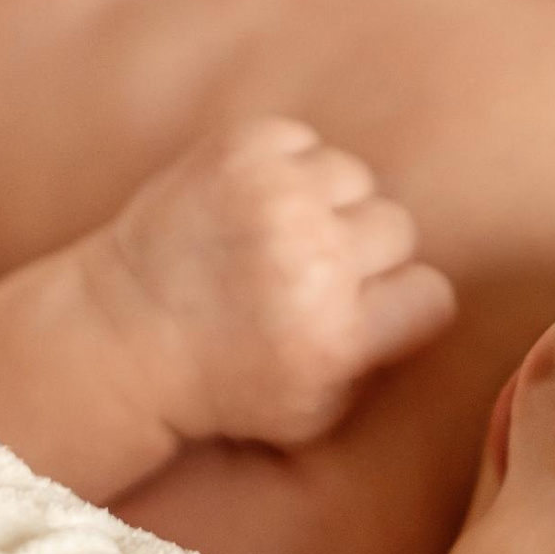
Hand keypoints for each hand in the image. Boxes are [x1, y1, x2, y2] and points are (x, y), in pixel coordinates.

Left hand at [94, 117, 456, 448]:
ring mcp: (275, 198)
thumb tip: (420, 305)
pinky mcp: (240, 150)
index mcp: (335, 336)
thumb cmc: (224, 381)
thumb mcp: (314, 414)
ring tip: (279, 234)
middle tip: (312, 273)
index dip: (399, 303)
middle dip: (362, 251)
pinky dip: (286, 165)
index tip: (362, 310)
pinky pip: (306, 140)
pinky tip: (253, 204)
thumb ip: (379, 364)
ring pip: (356, 177)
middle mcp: (312, 263)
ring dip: (327, 203)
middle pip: (398, 228)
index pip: (431, 294)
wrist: (123, 332)